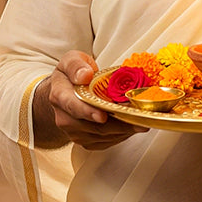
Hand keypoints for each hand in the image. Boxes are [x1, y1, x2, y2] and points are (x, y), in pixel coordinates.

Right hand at [32, 50, 148, 150]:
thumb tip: (85, 75)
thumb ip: (76, 65)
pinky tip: (133, 125)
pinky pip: (105, 142)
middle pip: (92, 126)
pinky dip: (120, 135)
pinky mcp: (85, 140)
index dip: (87, 112)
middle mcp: (65, 118)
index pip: (72, 106)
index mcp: (60, 95)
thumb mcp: (71, 60)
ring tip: (141, 121)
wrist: (64, 91)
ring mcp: (74, 132)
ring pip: (101, 136)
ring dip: (122, 130)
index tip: (102, 115)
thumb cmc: (72, 74)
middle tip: (139, 118)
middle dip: (117, 123)